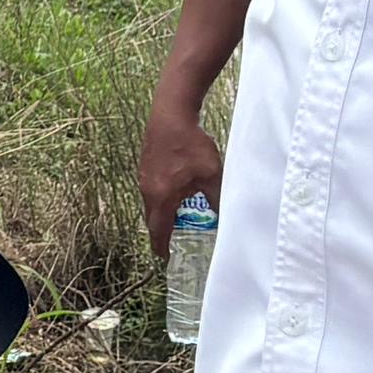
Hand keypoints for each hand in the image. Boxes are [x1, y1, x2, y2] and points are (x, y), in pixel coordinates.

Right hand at [139, 92, 221, 249]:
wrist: (170, 114)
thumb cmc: (191, 145)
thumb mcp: (211, 175)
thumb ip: (218, 199)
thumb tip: (229, 218)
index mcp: (162, 197)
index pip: (158, 230)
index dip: (162, 246)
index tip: (166, 258)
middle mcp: (147, 189)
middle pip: (152, 218)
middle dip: (161, 232)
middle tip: (172, 243)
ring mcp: (144, 176)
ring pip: (151, 203)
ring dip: (161, 214)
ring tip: (176, 220)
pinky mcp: (146, 164)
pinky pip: (151, 189)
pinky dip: (160, 198)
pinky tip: (175, 192)